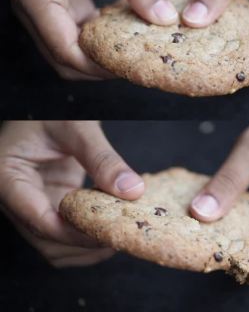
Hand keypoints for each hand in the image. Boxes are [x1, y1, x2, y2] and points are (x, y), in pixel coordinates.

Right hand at [0, 121, 145, 266]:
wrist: (47, 105)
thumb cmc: (52, 109)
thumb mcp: (77, 128)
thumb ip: (103, 159)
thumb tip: (132, 191)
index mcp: (6, 177)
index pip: (39, 220)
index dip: (74, 234)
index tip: (108, 234)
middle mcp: (13, 196)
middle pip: (45, 239)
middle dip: (83, 244)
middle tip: (121, 236)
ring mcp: (30, 202)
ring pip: (53, 244)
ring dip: (85, 247)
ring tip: (120, 234)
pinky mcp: (47, 202)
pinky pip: (64, 230)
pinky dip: (86, 236)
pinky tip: (112, 226)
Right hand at [9, 0, 177, 79]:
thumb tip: (163, 17)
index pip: (63, 48)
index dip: (96, 65)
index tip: (130, 68)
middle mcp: (33, 8)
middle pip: (63, 59)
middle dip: (99, 69)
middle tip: (137, 68)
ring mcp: (44, 11)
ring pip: (70, 54)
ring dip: (100, 60)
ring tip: (135, 59)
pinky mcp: (60, 10)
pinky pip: (79, 39)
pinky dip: (101, 45)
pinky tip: (127, 42)